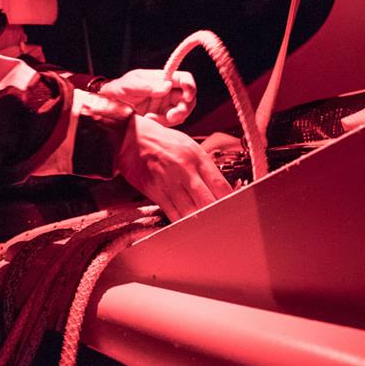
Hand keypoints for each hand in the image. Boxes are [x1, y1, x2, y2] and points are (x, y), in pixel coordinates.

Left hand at [100, 68, 196, 125]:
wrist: (107, 107)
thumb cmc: (118, 90)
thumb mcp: (130, 85)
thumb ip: (147, 86)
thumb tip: (167, 86)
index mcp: (163, 78)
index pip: (184, 79)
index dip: (190, 86)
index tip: (187, 96)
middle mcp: (168, 92)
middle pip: (189, 99)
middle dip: (184, 108)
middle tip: (171, 116)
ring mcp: (166, 105)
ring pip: (182, 113)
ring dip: (171, 118)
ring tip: (152, 118)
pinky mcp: (161, 118)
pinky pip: (171, 123)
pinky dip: (162, 124)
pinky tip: (148, 120)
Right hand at [116, 114, 231, 221]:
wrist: (129, 137)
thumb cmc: (162, 140)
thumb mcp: (188, 145)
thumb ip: (203, 165)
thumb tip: (219, 187)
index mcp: (196, 156)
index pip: (221, 185)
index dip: (231, 201)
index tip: (235, 208)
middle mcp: (184, 170)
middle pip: (208, 202)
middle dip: (217, 215)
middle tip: (223, 223)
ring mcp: (168, 182)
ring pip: (190, 212)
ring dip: (200, 222)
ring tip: (207, 228)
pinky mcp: (154, 191)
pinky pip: (172, 213)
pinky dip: (181, 222)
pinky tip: (187, 226)